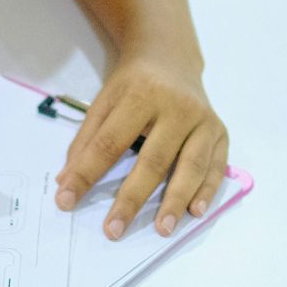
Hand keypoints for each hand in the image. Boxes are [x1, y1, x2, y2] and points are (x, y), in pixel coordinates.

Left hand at [55, 52, 227, 239]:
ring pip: (190, 166)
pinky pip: (215, 166)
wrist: (171, 56)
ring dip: (175, 201)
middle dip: (132, 199)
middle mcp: (177, 106)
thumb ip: (86, 141)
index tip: (66, 201)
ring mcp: (203, 120)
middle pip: (153, 160)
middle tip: (113, 230)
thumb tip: (66, 184)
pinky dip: (207, 191)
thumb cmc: (133, 83)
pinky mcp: (220, 131)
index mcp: (141, 94)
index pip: (110, 142)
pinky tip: (195, 212)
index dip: (87, 173)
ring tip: (161, 230)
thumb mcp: (104, 100)